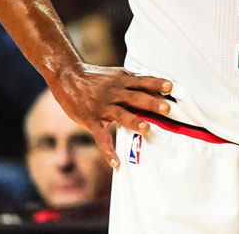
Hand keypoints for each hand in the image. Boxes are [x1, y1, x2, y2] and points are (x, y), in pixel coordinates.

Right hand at [52, 63, 172, 168]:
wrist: (68, 77)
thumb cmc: (97, 77)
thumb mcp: (116, 74)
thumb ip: (133, 81)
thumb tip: (156, 87)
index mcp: (122, 81)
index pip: (142, 81)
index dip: (155, 83)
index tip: (170, 86)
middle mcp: (114, 93)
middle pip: (135, 97)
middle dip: (151, 103)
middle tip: (167, 109)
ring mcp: (102, 107)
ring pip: (120, 114)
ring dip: (134, 121)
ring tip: (147, 128)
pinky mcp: (91, 120)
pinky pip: (101, 137)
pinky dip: (108, 151)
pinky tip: (116, 163)